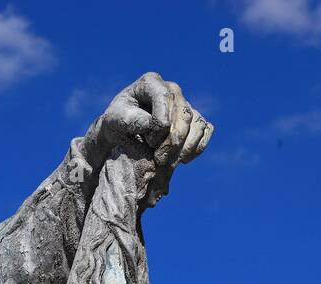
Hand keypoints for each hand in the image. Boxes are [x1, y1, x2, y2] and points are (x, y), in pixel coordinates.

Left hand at [86, 72, 212, 169]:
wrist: (123, 134)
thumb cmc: (117, 124)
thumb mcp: (114, 121)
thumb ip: (131, 120)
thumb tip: (151, 123)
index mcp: (150, 83)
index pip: (165, 97)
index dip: (161, 122)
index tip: (151, 143)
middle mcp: (171, 89)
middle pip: (183, 113)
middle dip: (172, 140)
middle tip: (159, 159)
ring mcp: (184, 104)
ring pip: (197, 123)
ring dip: (185, 147)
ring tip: (167, 162)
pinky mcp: (194, 119)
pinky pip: (206, 130)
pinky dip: (197, 147)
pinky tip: (182, 160)